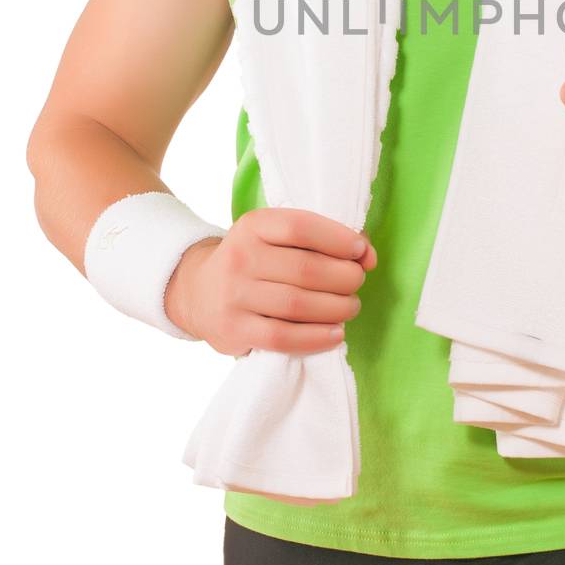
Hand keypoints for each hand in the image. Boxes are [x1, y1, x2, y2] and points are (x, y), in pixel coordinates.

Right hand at [164, 208, 376, 355]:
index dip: (338, 239)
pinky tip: (335, 333)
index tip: (361, 251)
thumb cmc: (255, 261)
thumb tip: (367, 255)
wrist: (198, 292)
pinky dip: (316, 337)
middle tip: (356, 283)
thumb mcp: (276, 238)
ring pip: (298, 304)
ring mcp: (234, 295)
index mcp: (253, 226)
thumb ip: (322, 240)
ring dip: (337, 308)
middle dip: (345, 278)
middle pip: (306, 269)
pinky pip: (283, 337)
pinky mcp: (233, 330)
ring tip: (350, 307)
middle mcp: (240, 257)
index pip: (301, 227)